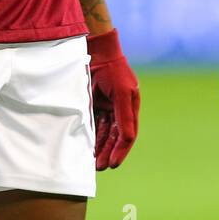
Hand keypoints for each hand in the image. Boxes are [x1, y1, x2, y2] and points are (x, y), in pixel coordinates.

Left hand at [88, 29, 139, 169]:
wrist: (97, 52)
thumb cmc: (113, 70)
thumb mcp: (121, 93)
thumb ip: (124, 116)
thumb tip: (128, 139)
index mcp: (131, 108)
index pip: (128, 135)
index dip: (121, 150)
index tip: (113, 164)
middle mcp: (119, 110)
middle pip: (115, 137)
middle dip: (108, 152)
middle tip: (101, 167)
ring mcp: (106, 108)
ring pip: (104, 134)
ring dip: (100, 148)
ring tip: (94, 163)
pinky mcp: (94, 105)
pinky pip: (94, 125)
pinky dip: (92, 137)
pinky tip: (88, 148)